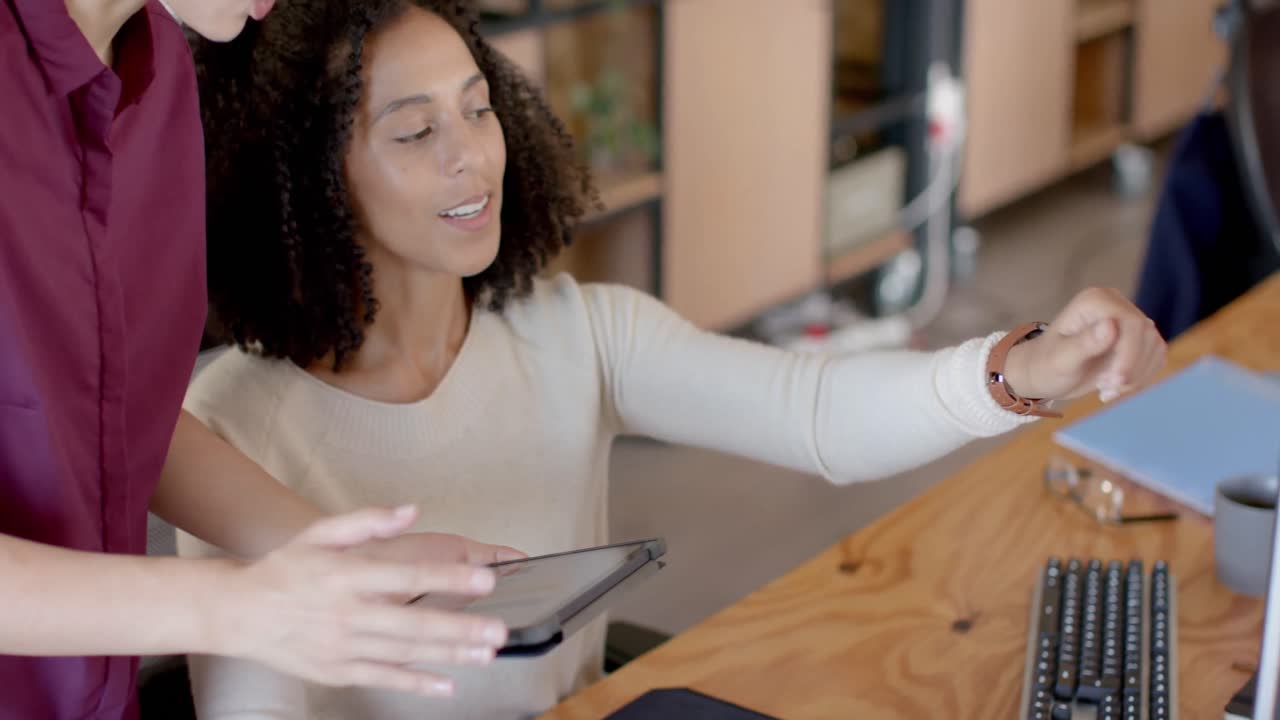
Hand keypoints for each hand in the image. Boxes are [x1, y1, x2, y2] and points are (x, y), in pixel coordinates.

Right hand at [209, 505, 508, 696]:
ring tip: (487, 653)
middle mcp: (347, 614)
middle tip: (499, 630)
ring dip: (449, 655)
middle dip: (460, 629)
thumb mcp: (320, 533)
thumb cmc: (286, 569)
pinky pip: (383, 677)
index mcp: (347, 576)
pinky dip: (416, 683)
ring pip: (404, 654)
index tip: (487, 581)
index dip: (449, 581)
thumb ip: (368, 521)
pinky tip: (447, 685)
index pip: (408, 578)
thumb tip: (411, 511)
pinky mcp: (338, 671)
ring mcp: (342, 647)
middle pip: (413, 624)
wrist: (238, 613)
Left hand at [1002, 287, 1165, 402]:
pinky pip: (1155, 357)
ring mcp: (1128, 320)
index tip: (1115, 382)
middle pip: (1146, 335)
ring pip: (1155, 347)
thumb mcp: (1060, 360)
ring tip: (1106, 390)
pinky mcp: (1137, 339)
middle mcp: (1115, 304)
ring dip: (1136, 376)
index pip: (1131, 323)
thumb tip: (1111, 324)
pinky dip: (1140, 377)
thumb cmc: (1046, 365)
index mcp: (1095, 301)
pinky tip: (1116, 387)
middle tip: (1107, 391)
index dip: (1130, 354)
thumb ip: (1084, 343)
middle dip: (1131, 368)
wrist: (1044, 374)